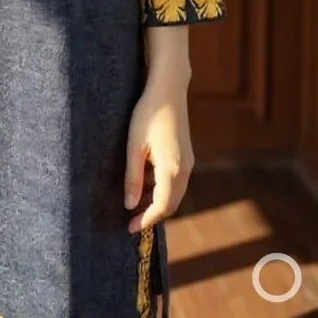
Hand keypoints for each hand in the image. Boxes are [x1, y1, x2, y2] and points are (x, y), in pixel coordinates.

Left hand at [123, 83, 193, 232]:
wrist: (169, 89)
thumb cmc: (148, 114)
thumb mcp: (134, 146)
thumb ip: (133, 178)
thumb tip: (129, 205)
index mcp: (172, 169)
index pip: (162, 207)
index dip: (146, 220)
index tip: (129, 228)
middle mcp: (185, 169)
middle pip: (171, 204)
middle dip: (152, 215)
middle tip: (131, 221)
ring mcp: (188, 162)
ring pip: (174, 193)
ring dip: (156, 202)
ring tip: (134, 203)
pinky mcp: (185, 155)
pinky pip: (175, 181)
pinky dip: (161, 189)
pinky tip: (144, 183)